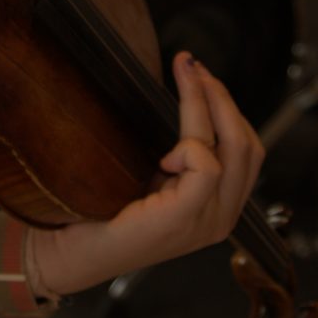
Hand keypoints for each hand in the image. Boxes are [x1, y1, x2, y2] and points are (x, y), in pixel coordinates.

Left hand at [35, 51, 264, 296]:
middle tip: (193, 65)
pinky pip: (206, 168)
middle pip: (246, 144)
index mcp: (219, 207)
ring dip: (206, 103)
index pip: (246, 148)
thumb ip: (180, 156)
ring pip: (229, 147)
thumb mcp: (155, 179)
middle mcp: (223, 218)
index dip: (228, 106)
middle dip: (221, 96)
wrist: (71, 252)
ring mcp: (206, 223)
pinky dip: (190, 148)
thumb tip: (190, 98)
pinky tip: (165, 157)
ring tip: (186, 76)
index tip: (198, 73)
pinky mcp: (181, 219)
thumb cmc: (106, 211)